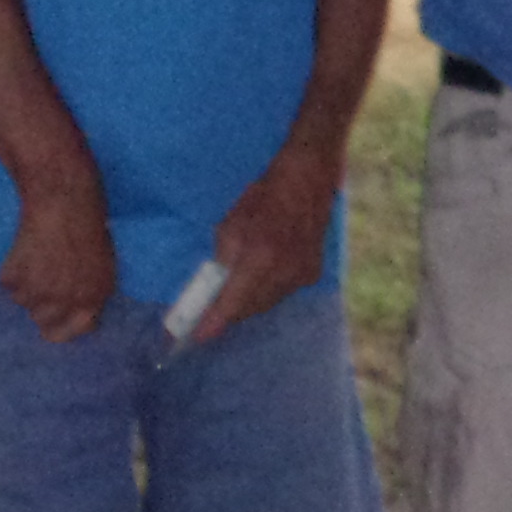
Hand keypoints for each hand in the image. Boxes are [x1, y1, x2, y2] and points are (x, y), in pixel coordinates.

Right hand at [0, 164, 117, 343]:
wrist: (63, 199)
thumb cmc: (89, 222)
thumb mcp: (103, 261)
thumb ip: (91, 289)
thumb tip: (80, 310)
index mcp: (94, 296)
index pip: (75, 331)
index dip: (65, 325)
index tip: (57, 317)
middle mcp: (67, 300)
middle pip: (43, 322)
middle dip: (42, 304)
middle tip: (42, 280)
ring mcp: (38, 291)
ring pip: (23, 301)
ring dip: (26, 284)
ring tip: (36, 255)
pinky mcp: (14, 278)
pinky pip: (7, 283)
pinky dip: (11, 269)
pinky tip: (23, 248)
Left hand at [197, 147, 335, 341]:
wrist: (310, 175)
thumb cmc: (266, 191)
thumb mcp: (233, 221)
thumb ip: (224, 257)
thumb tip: (216, 284)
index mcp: (261, 256)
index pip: (234, 302)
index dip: (215, 322)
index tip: (198, 336)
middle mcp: (285, 272)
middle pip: (250, 308)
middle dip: (230, 311)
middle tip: (211, 309)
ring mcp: (302, 275)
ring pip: (267, 302)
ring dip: (249, 300)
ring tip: (236, 288)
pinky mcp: (313, 273)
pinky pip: (283, 292)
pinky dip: (267, 289)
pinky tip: (262, 273)